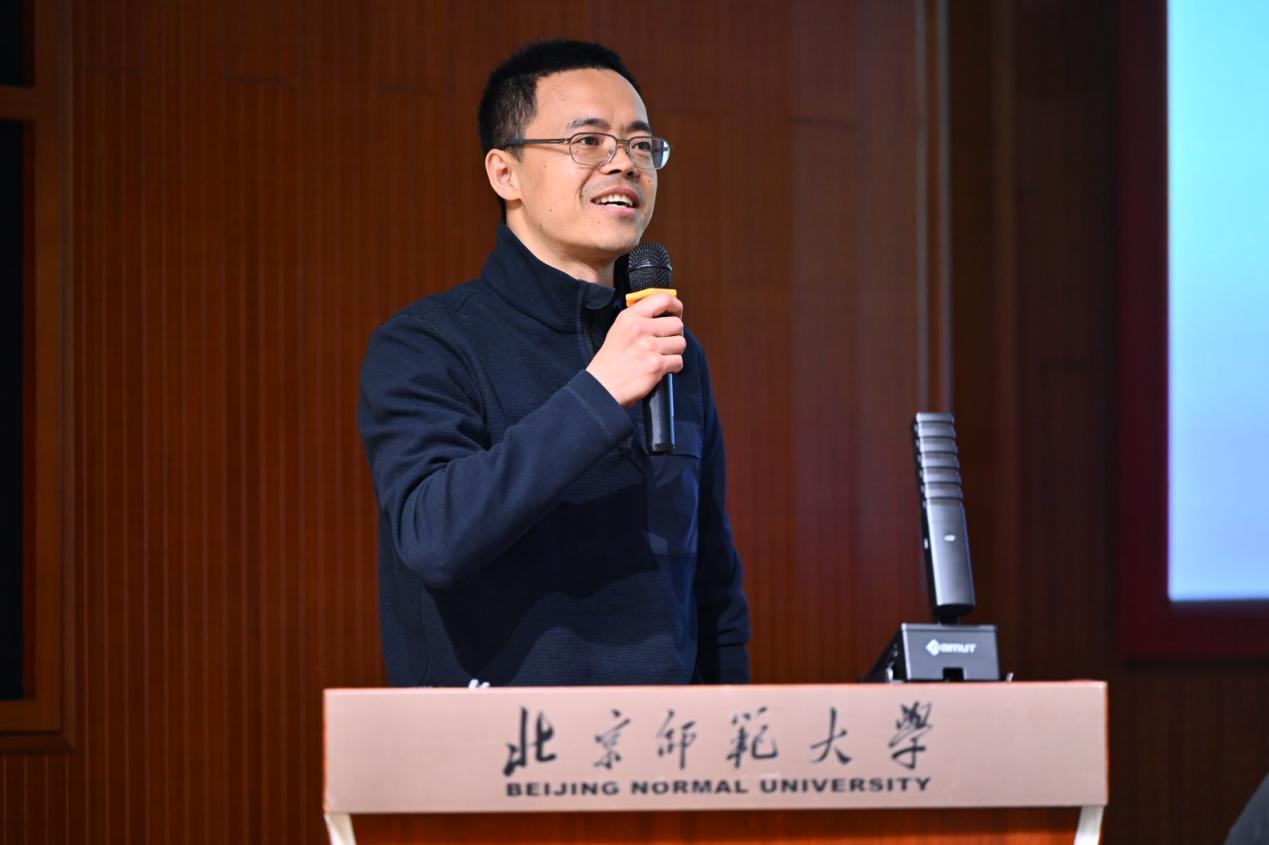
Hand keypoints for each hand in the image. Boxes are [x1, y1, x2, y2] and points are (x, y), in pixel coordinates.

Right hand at [586, 293, 685, 407]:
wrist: (602, 386)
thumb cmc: (611, 361)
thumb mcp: (619, 329)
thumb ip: (639, 318)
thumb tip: (665, 312)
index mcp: (630, 317)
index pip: (662, 299)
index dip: (676, 306)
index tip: (676, 313)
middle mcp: (639, 328)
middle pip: (677, 324)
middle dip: (675, 335)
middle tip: (666, 343)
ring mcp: (648, 347)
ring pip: (681, 343)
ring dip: (675, 352)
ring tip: (661, 357)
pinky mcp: (656, 365)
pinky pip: (678, 361)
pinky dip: (673, 367)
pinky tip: (661, 369)